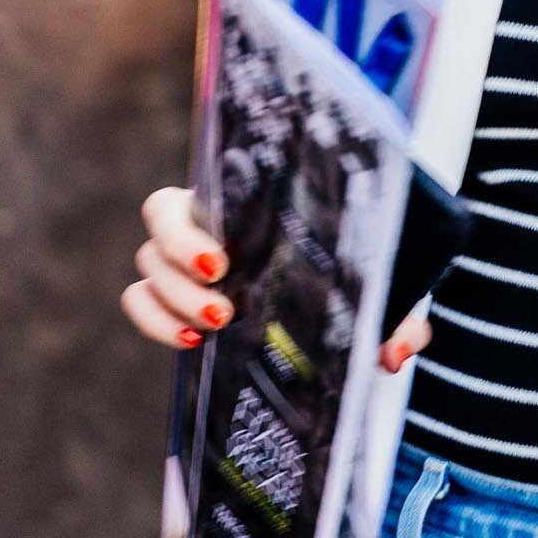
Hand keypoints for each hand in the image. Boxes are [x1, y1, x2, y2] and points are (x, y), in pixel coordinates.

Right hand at [120, 184, 432, 370]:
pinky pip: (140, 302)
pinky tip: (191, 343)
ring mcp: (185, 257)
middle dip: (180, 270)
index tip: (223, 261)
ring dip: (170, 302)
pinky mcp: (175, 296)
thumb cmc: (360, 258)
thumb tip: (396, 353)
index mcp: (245, 192)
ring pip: (146, 268)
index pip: (198, 183)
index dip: (191, 226)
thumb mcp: (385, 278)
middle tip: (224, 307)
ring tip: (215, 326)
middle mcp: (208, 217)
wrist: (344, 269)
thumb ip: (398, 310)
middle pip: (158, 225)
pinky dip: (153, 322)